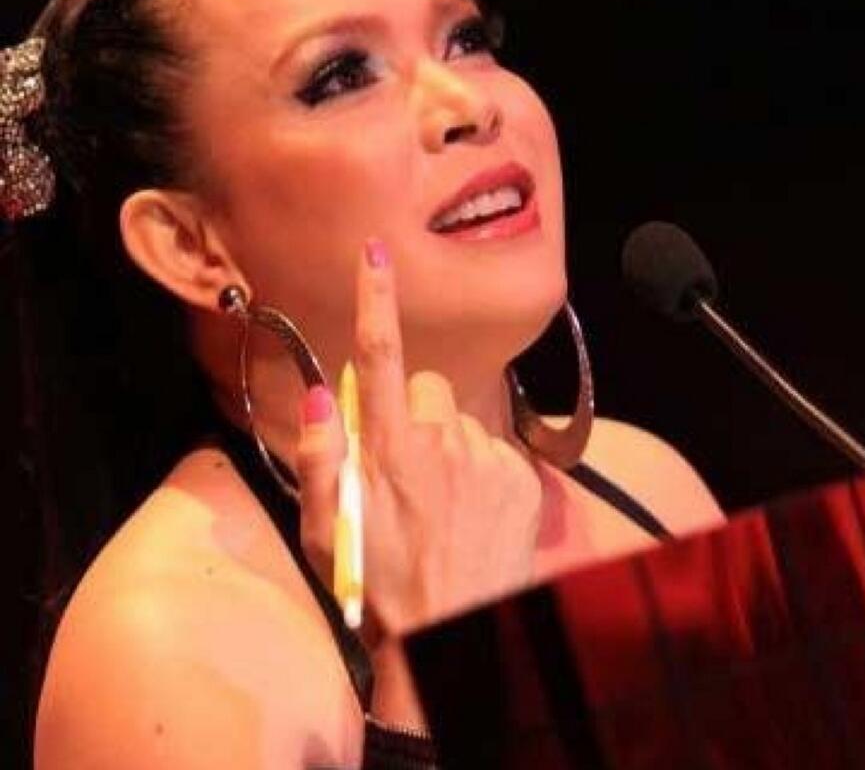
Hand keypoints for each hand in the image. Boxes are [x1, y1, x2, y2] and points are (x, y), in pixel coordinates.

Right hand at [295, 238, 541, 637]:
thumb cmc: (378, 587)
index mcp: (389, 448)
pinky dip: (484, 472)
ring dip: (451, 450)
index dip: (377, 299)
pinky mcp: (522, 476)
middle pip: (429, 389)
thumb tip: (318, 391)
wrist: (454, 636)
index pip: (380, 356)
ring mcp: (488, 457)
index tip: (377, 253)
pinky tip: (473, 515)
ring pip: (463, 424)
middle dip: (416, 415)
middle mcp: (442, 441)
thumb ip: (321, 455)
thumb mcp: (328, 530)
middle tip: (407, 471)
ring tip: (442, 506)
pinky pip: (497, 451)